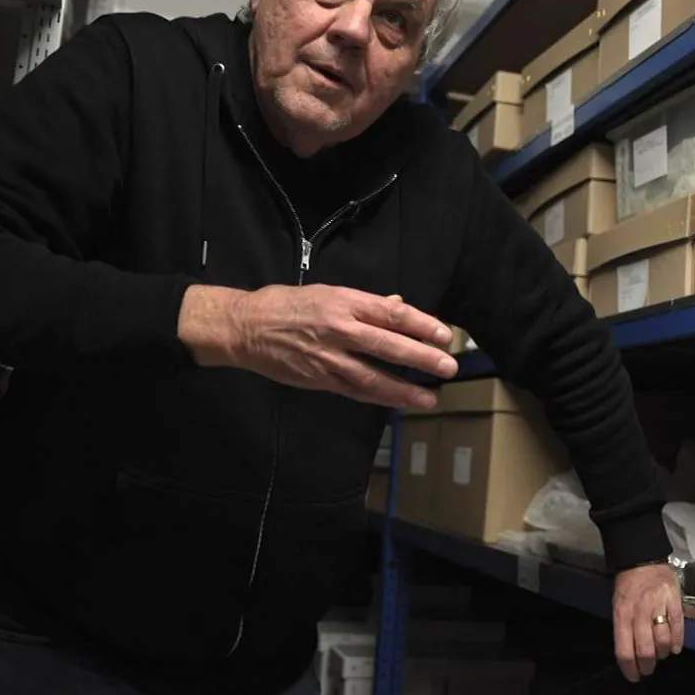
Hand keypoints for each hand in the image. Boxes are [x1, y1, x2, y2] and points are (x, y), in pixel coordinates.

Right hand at [177, 284, 456, 408]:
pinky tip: (397, 402)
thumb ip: (365, 303)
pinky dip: (378, 397)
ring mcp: (329, 357)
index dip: (421, 324)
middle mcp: (339, 329)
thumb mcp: (329, 292)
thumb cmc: (288, 304)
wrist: (246, 327)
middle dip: (421, 357)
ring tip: (429, 398)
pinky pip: (354, 390)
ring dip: (403, 389)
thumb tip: (397, 305)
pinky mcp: (319, 379)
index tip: (444, 334)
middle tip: (448, 367)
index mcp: (345, 302)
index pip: (391, 313)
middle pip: (387, 345)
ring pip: (372, 376)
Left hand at [611, 562, 683, 681]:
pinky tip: (674, 648)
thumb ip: (623, 627)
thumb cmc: (627, 585)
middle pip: (645, 649)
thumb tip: (630, 653)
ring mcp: (658, 605)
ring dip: (662, 654)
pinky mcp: (675, 600)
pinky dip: (677, 641)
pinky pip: (678, 626)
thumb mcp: (617, 604)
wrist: (643, 558)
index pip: (624, 649)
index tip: (634, 677)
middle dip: (647, 665)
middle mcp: (639, 612)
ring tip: (661, 655)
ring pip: (662, 640)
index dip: (629, 668)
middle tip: (648, 670)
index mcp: (622, 614)